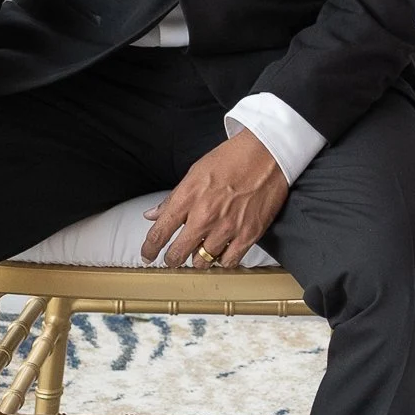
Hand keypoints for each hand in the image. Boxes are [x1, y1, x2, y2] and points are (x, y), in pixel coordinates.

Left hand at [140, 131, 289, 269]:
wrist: (267, 154)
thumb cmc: (232, 159)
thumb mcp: (195, 173)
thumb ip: (173, 198)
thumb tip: (153, 214)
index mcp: (188, 198)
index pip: (159, 233)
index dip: (149, 249)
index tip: (147, 255)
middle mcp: (205, 216)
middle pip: (178, 253)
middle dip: (172, 259)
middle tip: (173, 258)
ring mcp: (227, 228)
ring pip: (203, 261)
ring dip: (198, 259)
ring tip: (201, 251)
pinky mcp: (248, 234)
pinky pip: (229, 261)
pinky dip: (222, 261)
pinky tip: (222, 253)